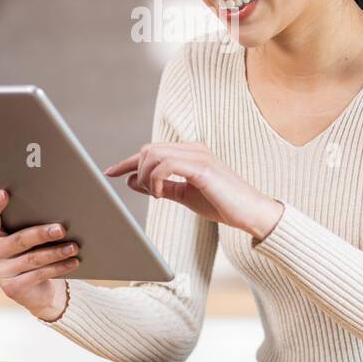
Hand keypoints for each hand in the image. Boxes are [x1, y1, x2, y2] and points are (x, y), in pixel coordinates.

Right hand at [0, 189, 79, 319]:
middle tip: (61, 229)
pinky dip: (58, 268)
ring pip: (32, 259)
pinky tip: (72, 262)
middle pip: (18, 240)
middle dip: (41, 234)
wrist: (36, 290)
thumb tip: (58, 212)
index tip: (4, 193)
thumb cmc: (32, 254)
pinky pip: (39, 275)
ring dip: (55, 252)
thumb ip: (30, 226)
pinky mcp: (12, 289)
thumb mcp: (28, 240)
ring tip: (73, 247)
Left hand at [103, 142, 284, 239]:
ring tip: (158, 195)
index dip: (127, 162)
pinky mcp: (202, 167)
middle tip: (149, 193)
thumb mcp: (185, 195)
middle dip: (137, 170)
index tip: (110, 172)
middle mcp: (193, 148)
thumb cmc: (222, 204)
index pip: (151, 150)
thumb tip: (132, 180)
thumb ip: (161, 186)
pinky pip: (166, 164)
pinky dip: (156, 180)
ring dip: (147, 177)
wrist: (252, 213)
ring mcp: (198, 155)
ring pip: (154, 154)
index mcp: (190, 152)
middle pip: (148, 149)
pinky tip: (163, 194)